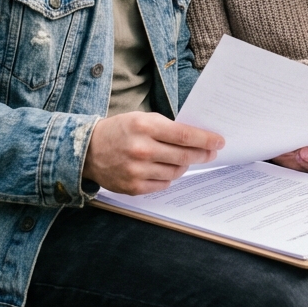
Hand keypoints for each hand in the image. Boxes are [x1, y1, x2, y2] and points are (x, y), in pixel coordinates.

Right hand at [82, 112, 222, 194]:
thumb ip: (167, 128)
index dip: (206, 139)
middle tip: (211, 152)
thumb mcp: (142, 119)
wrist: (88, 150)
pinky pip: (163, 184)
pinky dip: (169, 177)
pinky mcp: (133, 187)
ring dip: (185, 166)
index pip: (185, 135)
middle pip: (184, 156)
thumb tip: (197, 138)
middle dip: (202, 154)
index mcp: (145, 127)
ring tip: (185, 159)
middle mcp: (142, 149)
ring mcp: (137, 171)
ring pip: (176, 172)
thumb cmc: (120, 131)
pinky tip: (166, 169)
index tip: (219, 141)